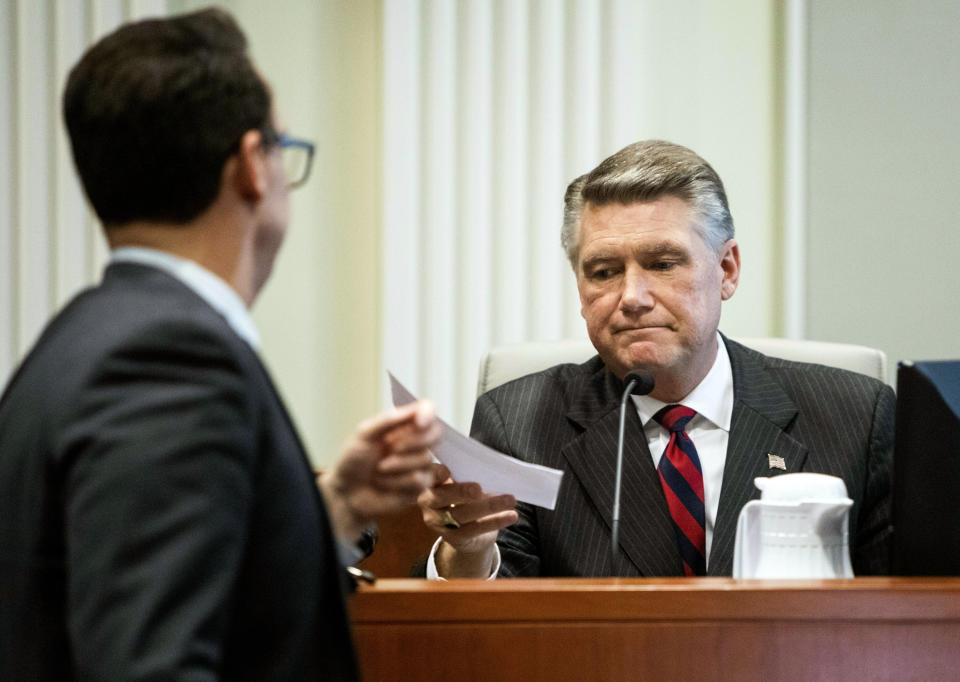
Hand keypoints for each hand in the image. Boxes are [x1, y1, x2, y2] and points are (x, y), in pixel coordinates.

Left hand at [319, 401, 440, 544]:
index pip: (427, 410)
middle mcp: (415, 441)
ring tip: (379, 469)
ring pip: (426, 458)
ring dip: (398, 465)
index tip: (419, 421)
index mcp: (403, 424)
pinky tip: (385, 483)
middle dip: (414, 441)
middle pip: (436, 433)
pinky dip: (398, 481)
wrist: (346, 493)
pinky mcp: (420, 486)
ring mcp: (419, 464)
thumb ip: (388, 420)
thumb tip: (415, 410)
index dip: (429, 414)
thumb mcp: (363, 435)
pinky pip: (420, 480)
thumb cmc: (353, 461)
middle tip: (392, 448)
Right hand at [418, 464, 517, 576]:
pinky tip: (511, 516)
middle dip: (460, 492)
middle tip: (478, 488)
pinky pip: (475, 529)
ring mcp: (438, 522)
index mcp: (431, 482)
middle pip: (441, 497)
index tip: (447, 471)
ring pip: (462, 514)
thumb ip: (467, 474)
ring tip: (510, 500)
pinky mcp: (453, 537)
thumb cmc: (466, 497)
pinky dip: (495, 521)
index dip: (435, 473)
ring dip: (489, 506)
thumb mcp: (463, 483)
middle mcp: (429, 502)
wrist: (468, 533)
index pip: (429, 475)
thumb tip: (491, 466)